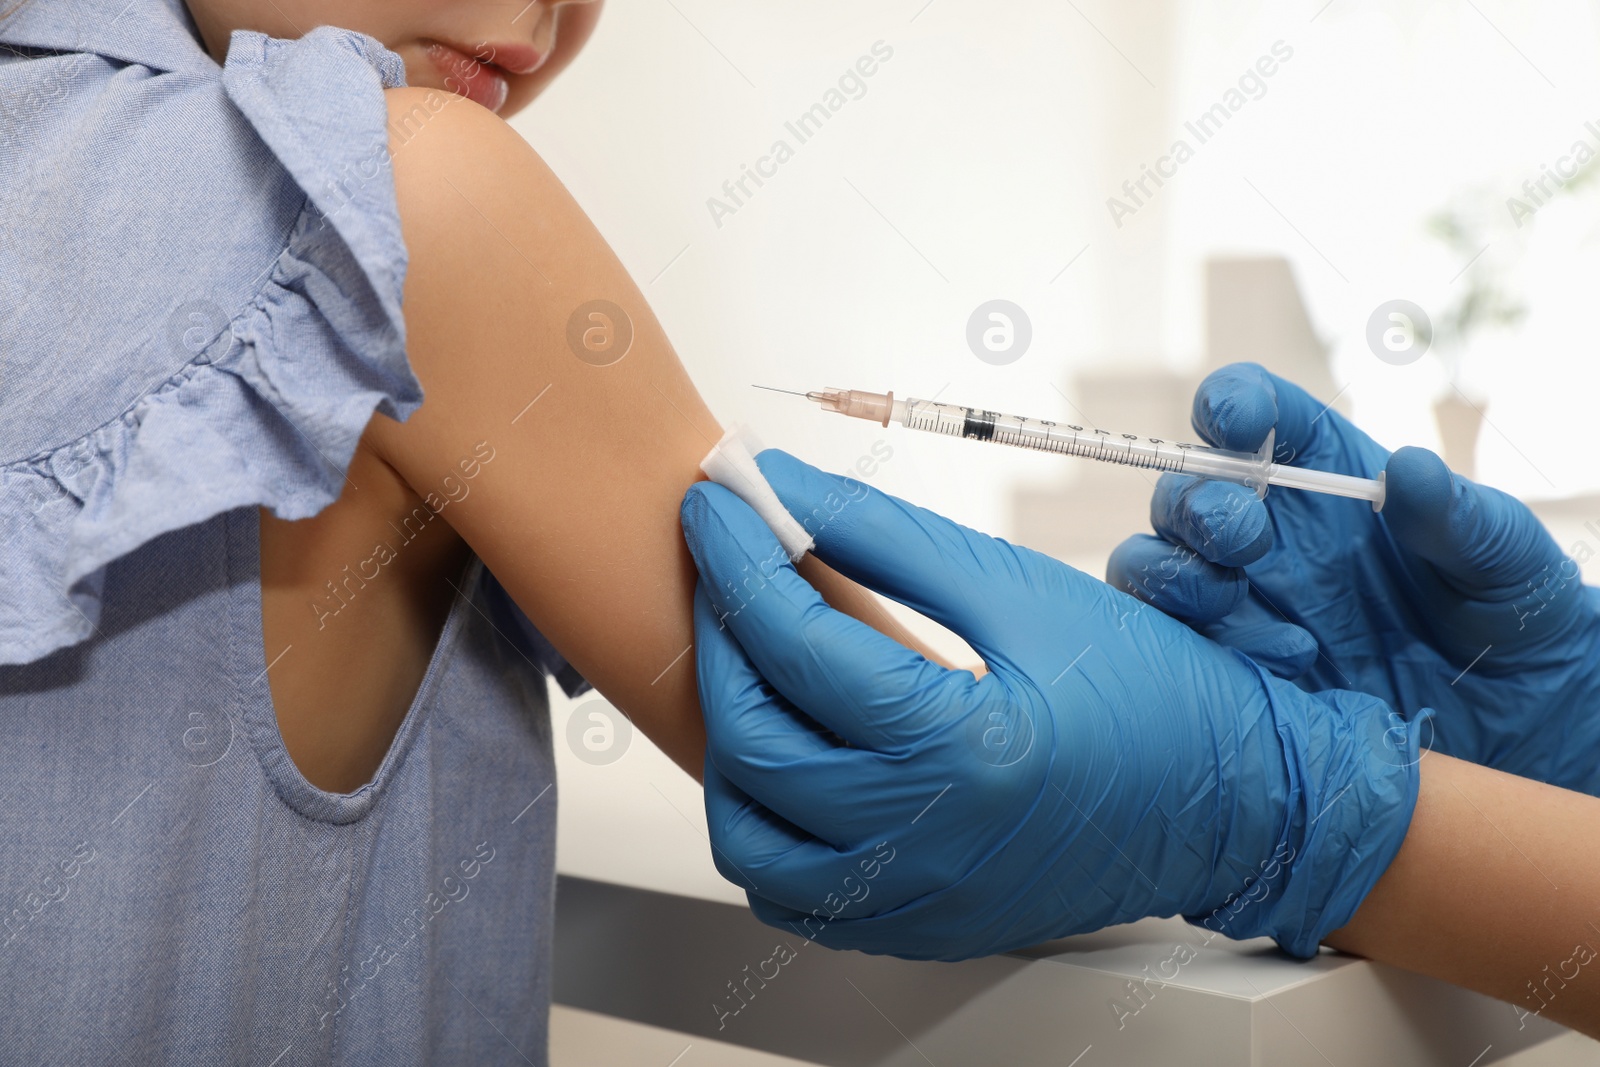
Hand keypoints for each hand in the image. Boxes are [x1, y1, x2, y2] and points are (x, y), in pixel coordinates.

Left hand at [679, 450, 1427, 960]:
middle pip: (754, 740)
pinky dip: (766, 820)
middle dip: (721, 637)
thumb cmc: (1151, 690)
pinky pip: (789, 890)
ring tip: (757, 662)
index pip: (798, 647)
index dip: (739, 559)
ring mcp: (916, 901)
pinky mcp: (916, 926)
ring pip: (749, 834)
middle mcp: (928, 845)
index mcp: (963, 750)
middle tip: (730, 569)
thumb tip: (784, 488)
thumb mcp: (1023, 590)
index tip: (714, 501)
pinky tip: (791, 754)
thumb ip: (889, 539)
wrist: (1234, 804)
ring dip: (732, 738)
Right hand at [1106, 362, 1599, 794]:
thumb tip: (1408, 468)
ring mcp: (1237, 596)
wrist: (1510, 727)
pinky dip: (1203, 646)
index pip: (1250, 410)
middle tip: (1247, 538)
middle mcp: (1264, 527)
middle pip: (1184, 488)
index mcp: (1321, 470)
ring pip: (1150, 561)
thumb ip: (1458, 515)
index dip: (1230, 404)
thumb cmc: (1511, 620)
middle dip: (1199, 504)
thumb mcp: (1507, 560)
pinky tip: (1287, 663)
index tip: (1239, 424)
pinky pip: (1169, 642)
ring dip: (1177, 575)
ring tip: (1243, 605)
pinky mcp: (1227, 662)